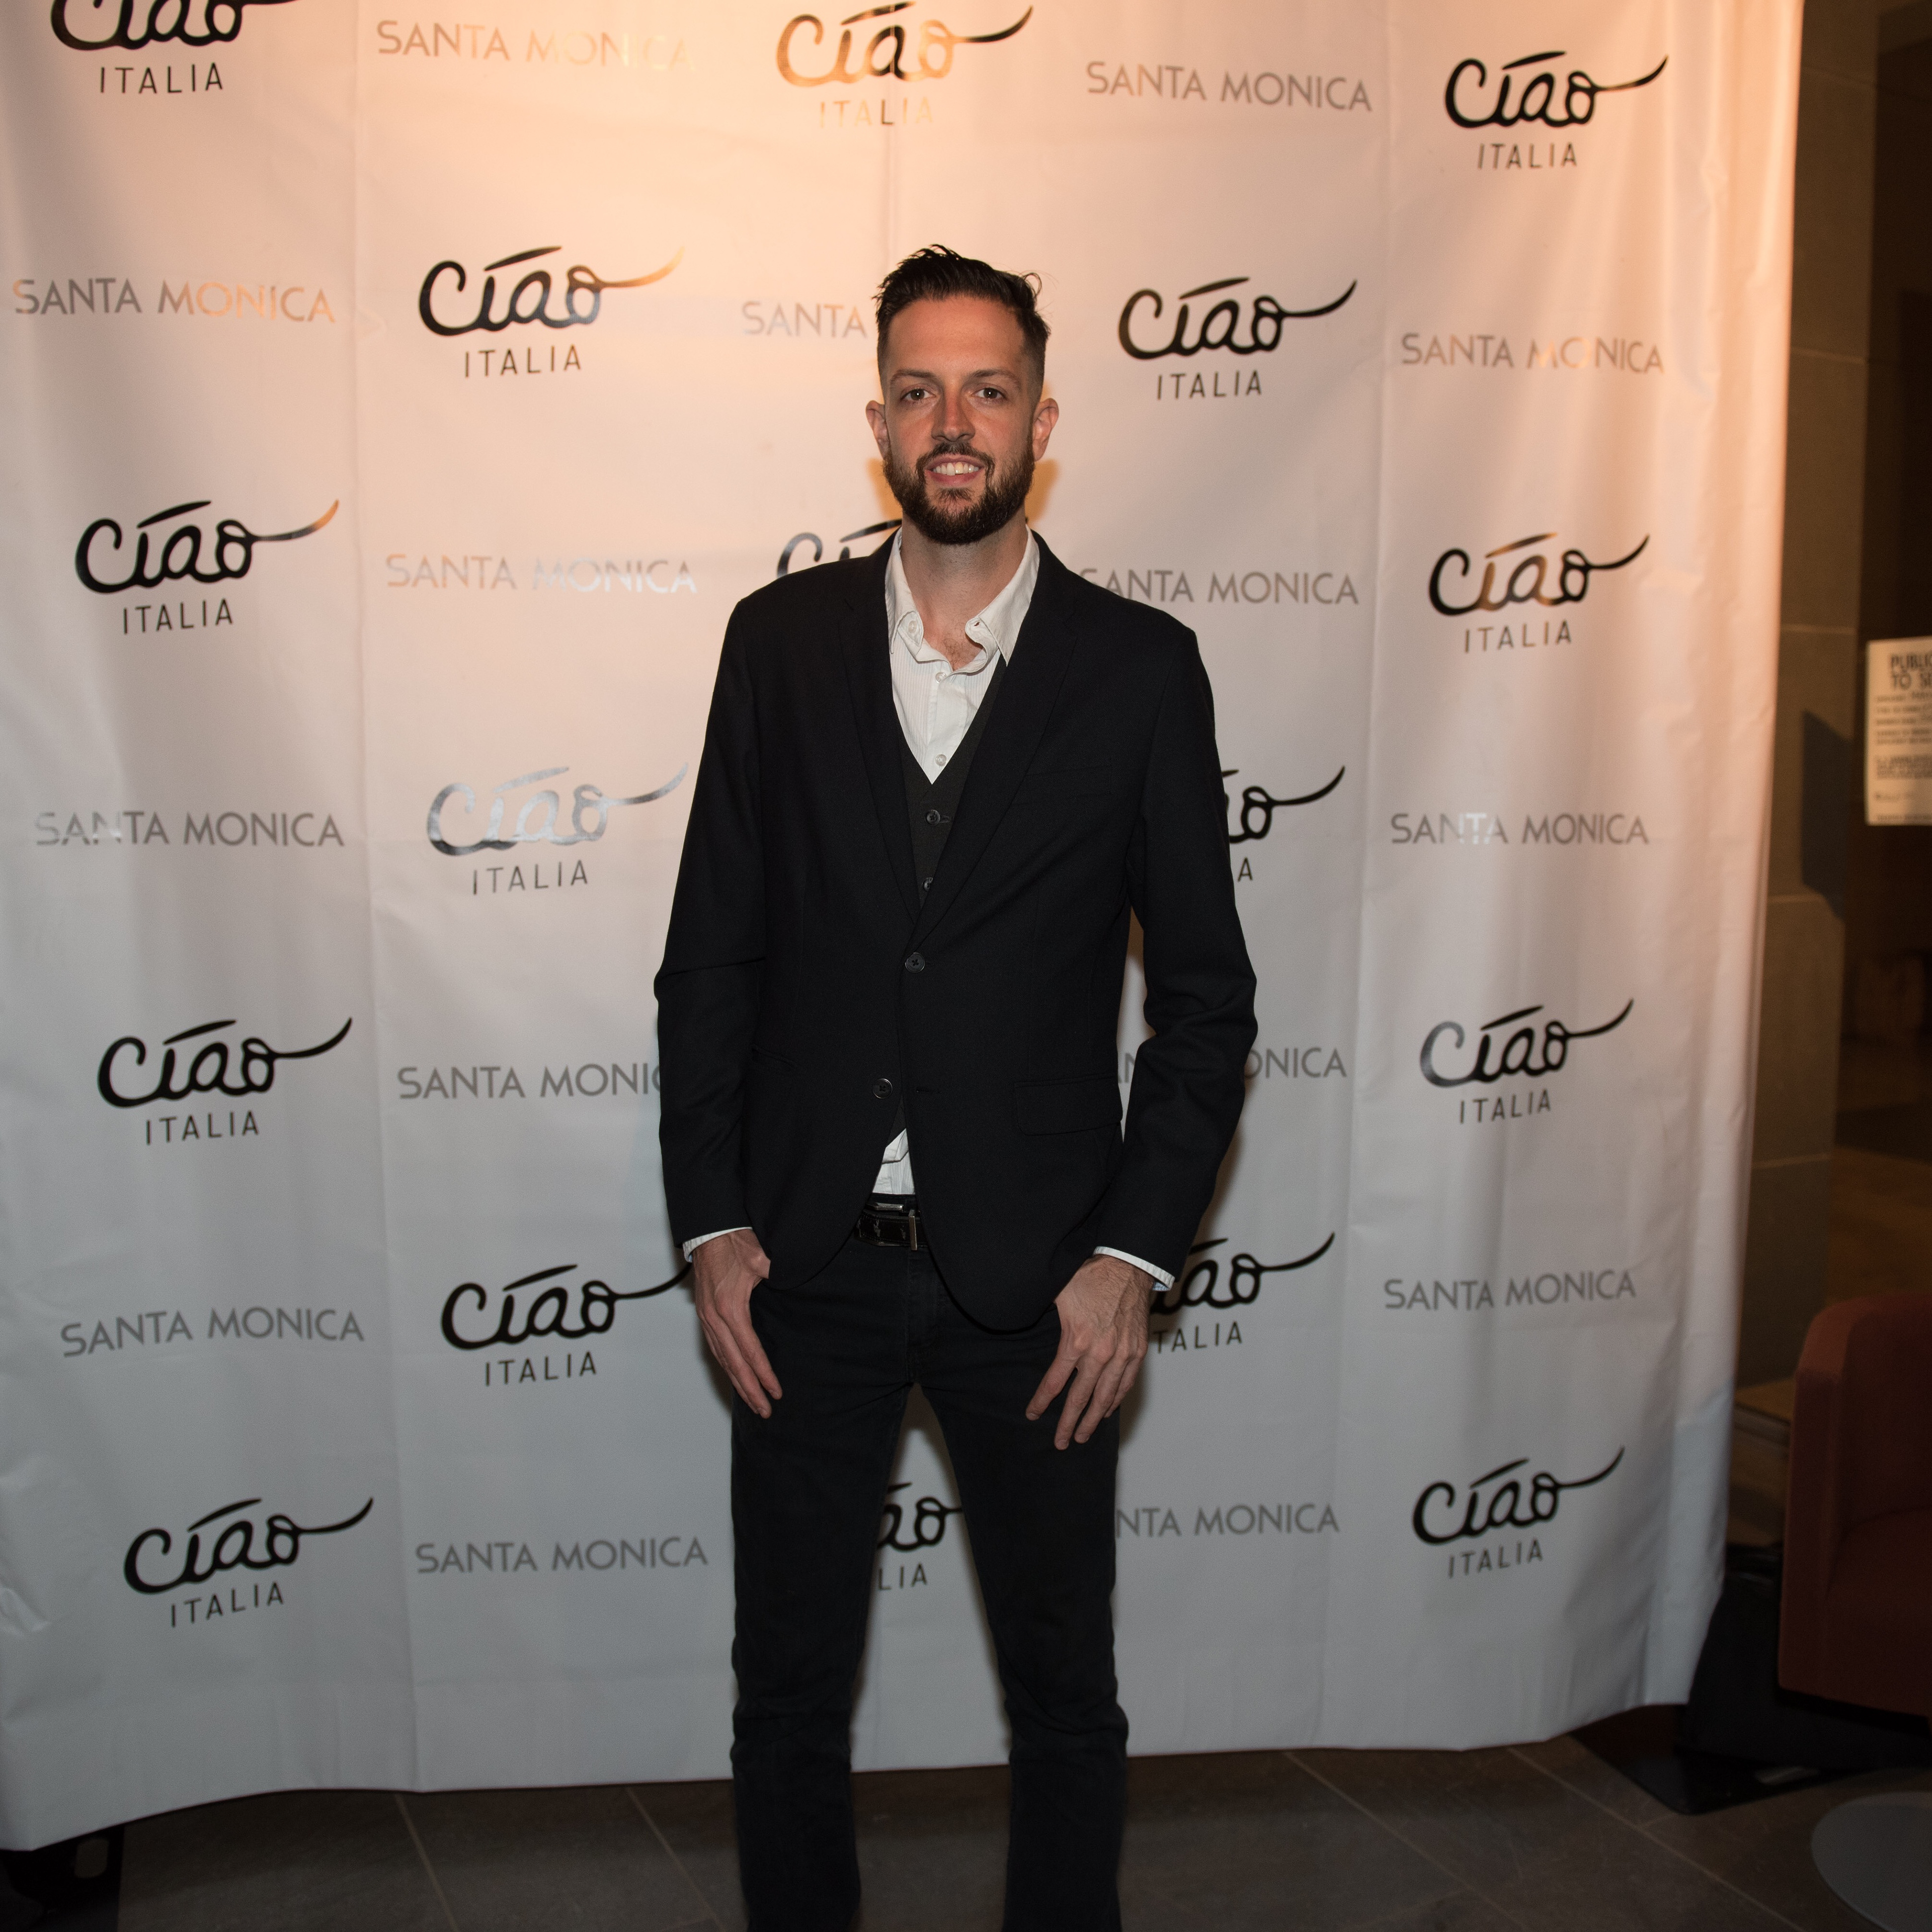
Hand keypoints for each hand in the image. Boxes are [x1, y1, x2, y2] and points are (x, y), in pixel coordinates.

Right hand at [693, 1229, 780, 1416]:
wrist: (709, 1231)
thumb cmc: (736, 1243)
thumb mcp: (760, 1258)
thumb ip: (776, 1273)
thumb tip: (791, 1281)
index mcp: (730, 1308)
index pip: (750, 1350)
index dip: (763, 1374)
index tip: (776, 1392)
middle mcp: (715, 1318)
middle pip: (733, 1363)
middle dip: (750, 1390)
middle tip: (765, 1410)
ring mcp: (707, 1318)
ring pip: (722, 1359)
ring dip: (737, 1382)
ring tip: (753, 1401)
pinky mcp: (705, 1315)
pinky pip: (716, 1348)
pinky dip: (726, 1366)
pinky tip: (736, 1376)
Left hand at [1026, 1255, 1151, 1449]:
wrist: (1128, 1266)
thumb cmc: (1091, 1277)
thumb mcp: (1059, 1293)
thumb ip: (1044, 1314)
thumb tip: (1017, 1316)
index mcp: (1077, 1341)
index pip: (1055, 1381)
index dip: (1042, 1400)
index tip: (1032, 1414)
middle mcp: (1100, 1354)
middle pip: (1080, 1398)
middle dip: (1068, 1423)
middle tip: (1061, 1443)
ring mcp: (1121, 1355)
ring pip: (1106, 1397)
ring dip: (1093, 1419)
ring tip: (1083, 1435)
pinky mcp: (1137, 1352)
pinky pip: (1125, 1384)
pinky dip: (1115, 1401)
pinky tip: (1107, 1411)